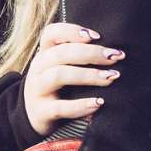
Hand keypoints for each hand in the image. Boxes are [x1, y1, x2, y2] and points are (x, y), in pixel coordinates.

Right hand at [23, 20, 123, 134]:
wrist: (35, 120)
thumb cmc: (58, 89)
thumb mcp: (62, 69)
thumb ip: (79, 57)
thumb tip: (113, 51)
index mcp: (44, 54)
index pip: (51, 33)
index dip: (72, 31)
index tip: (97, 36)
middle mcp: (38, 69)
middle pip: (61, 53)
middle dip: (91, 53)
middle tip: (115, 57)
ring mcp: (37, 90)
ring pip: (59, 75)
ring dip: (88, 75)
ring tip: (111, 77)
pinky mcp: (41, 112)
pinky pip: (60, 107)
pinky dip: (80, 105)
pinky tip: (98, 103)